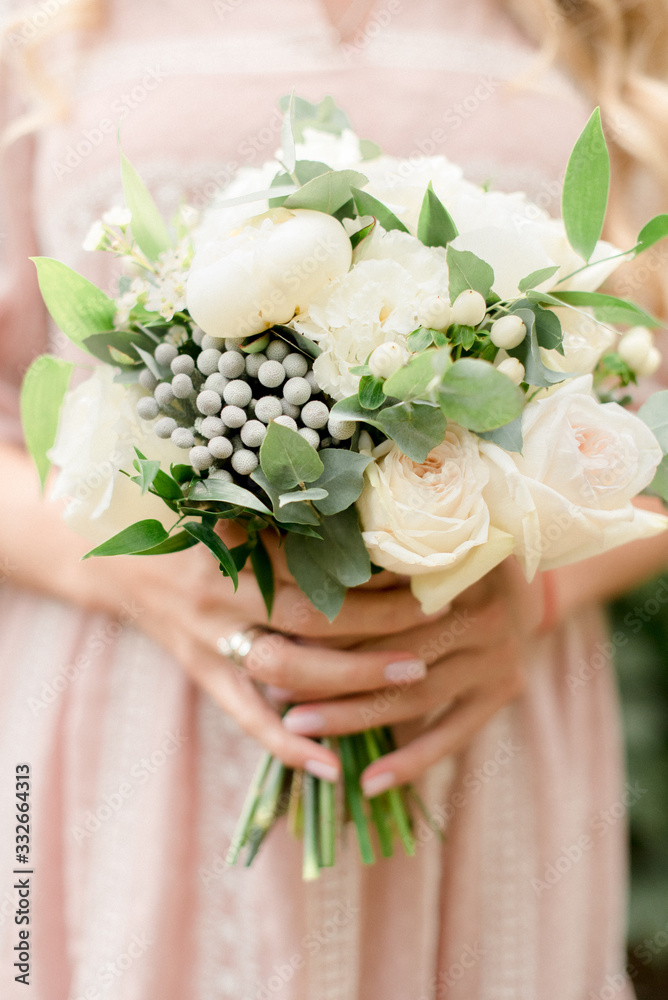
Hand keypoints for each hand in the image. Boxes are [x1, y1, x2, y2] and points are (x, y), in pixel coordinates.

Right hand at [82, 521, 437, 783]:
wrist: (119, 561)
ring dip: (353, 679)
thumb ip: (293, 519)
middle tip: (438, 621)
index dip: (372, 569)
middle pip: (311, 617)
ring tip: (412, 676)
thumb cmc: (189, 523)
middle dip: (379, 623)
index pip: (316, 562)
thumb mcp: (235, 508)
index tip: (422, 567)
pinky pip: (248, 719)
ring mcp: (210, 641)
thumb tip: (378, 525)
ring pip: (287, 670)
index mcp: (232, 544)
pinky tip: (335, 767)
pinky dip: (291, 746)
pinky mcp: (203, 675)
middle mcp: (221, 595)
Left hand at [250, 557, 543, 796]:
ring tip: (297, 728)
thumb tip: (289, 581)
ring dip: (353, 717)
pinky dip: (410, 761)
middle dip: (329, 673)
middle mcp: (485, 608)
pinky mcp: (504, 689)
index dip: (328, 621)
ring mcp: (499, 653)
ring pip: (413, 695)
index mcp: (457, 563)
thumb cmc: (443, 558)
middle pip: (393, 650)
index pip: (382, 599)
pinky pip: (451, 733)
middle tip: (273, 690)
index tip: (275, 636)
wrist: (519, 582)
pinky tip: (367, 782)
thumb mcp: (416, 544)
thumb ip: (370, 559)